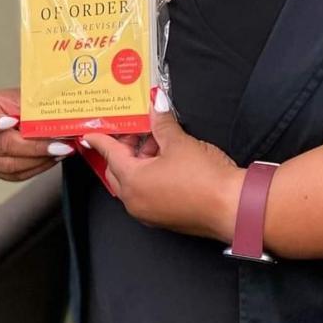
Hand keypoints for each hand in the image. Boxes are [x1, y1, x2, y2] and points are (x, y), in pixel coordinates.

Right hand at [0, 88, 69, 182]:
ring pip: (12, 165)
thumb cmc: (20, 102)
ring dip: (40, 158)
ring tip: (63, 148)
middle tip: (58, 143)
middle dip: (33, 146)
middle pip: (0, 146)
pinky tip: (55, 156)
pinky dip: (40, 166)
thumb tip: (55, 116)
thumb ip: (31, 106)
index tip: (11, 121)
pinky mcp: (0, 172)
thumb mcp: (23, 96)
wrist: (25, 112)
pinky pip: (19, 175)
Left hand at [84, 95, 244, 241]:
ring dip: (141, 160)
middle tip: (135, 128)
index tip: (90, 132)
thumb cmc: (205, 179)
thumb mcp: (180, 142)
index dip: (100, 139)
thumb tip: (157, 104)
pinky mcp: (165, 217)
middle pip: (118, 170)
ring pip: (134, 182)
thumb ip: (163, 122)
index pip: (109, 154)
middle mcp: (135, 201)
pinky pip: (148, 192)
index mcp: (133, 182)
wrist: (232, 207)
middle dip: (125, 148)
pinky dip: (151, 175)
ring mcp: (150, 213)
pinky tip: (168, 159)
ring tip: (159, 139)